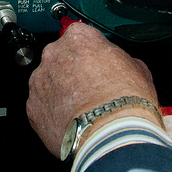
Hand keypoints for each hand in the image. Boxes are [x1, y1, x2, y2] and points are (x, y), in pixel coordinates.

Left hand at [26, 22, 162, 157]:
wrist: (111, 135)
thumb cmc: (126, 102)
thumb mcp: (138, 69)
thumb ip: (120, 60)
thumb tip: (121, 66)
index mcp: (80, 37)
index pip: (81, 37)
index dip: (91, 54)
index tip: (97, 64)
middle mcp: (54, 54)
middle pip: (61, 58)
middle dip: (73, 72)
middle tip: (90, 90)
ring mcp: (40, 81)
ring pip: (49, 83)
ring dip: (61, 93)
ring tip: (82, 110)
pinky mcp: (33, 108)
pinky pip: (42, 107)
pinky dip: (53, 114)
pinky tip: (71, 123)